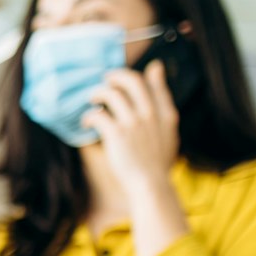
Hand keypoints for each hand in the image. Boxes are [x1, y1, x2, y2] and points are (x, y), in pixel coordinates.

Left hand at [85, 59, 179, 190]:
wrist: (151, 185)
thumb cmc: (157, 162)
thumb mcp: (169, 132)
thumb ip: (163, 103)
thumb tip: (157, 70)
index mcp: (164, 114)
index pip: (152, 85)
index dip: (139, 76)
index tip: (126, 76)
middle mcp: (150, 115)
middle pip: (131, 81)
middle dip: (115, 77)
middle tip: (104, 81)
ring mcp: (134, 123)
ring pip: (111, 94)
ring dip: (97, 94)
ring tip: (91, 100)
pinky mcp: (117, 134)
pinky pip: (98, 114)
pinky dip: (89, 116)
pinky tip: (86, 123)